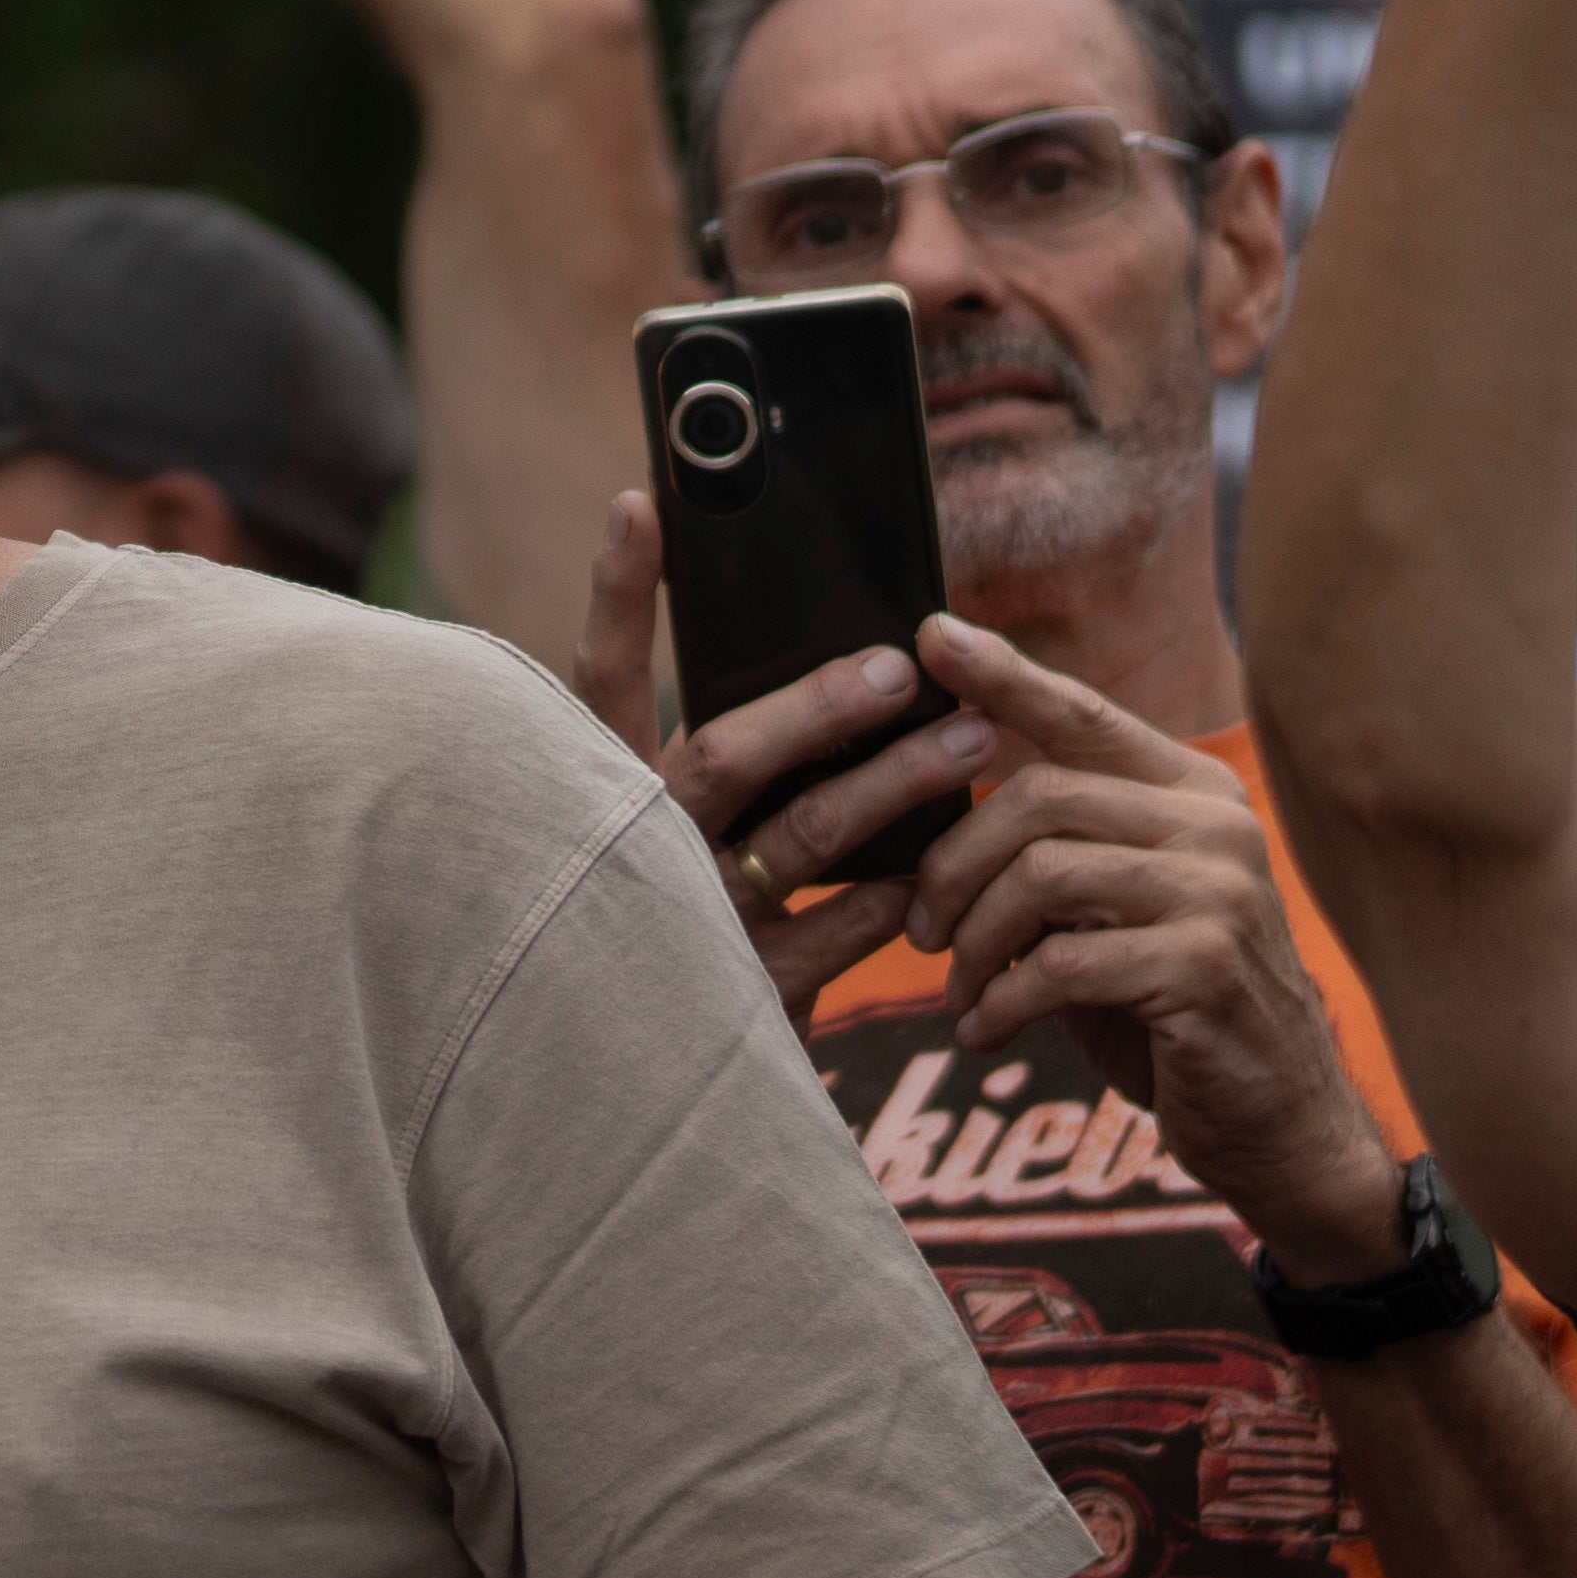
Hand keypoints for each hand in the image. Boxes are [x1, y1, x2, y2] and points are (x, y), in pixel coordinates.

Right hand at [588, 488, 1000, 1042]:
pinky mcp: (751, 993)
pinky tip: (945, 867)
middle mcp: (640, 847)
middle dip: (818, 702)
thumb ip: (733, 758)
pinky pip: (845, 929)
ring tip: (973, 735)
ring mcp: (693, 921)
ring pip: (809, 833)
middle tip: (896, 664)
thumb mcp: (688, 828)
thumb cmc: (696, 908)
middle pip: (727, 752)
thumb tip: (847, 661)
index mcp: (609, 790)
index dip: (618, 594)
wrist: (658, 1074)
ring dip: (899, 779)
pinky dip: (901, 892)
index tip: (641, 503)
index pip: (603, 679)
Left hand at [876, 626, 1389, 1260]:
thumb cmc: (1170, 1013)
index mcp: (1194, 794)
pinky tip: (983, 1030)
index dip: (1002, 674)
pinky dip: (1001, 1001)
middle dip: (954, 865)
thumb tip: (933, 795)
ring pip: (1040, 874)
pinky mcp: (1204, 966)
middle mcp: (1216, 826)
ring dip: (974, 942)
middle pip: (1036, 795)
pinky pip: (1061, 962)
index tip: (929, 634)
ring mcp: (1218, 892)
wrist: (1276, 1123)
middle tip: (922, 934)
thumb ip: (1055, 853)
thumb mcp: (1110, 916)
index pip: (1082, 715)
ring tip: (958, 993)